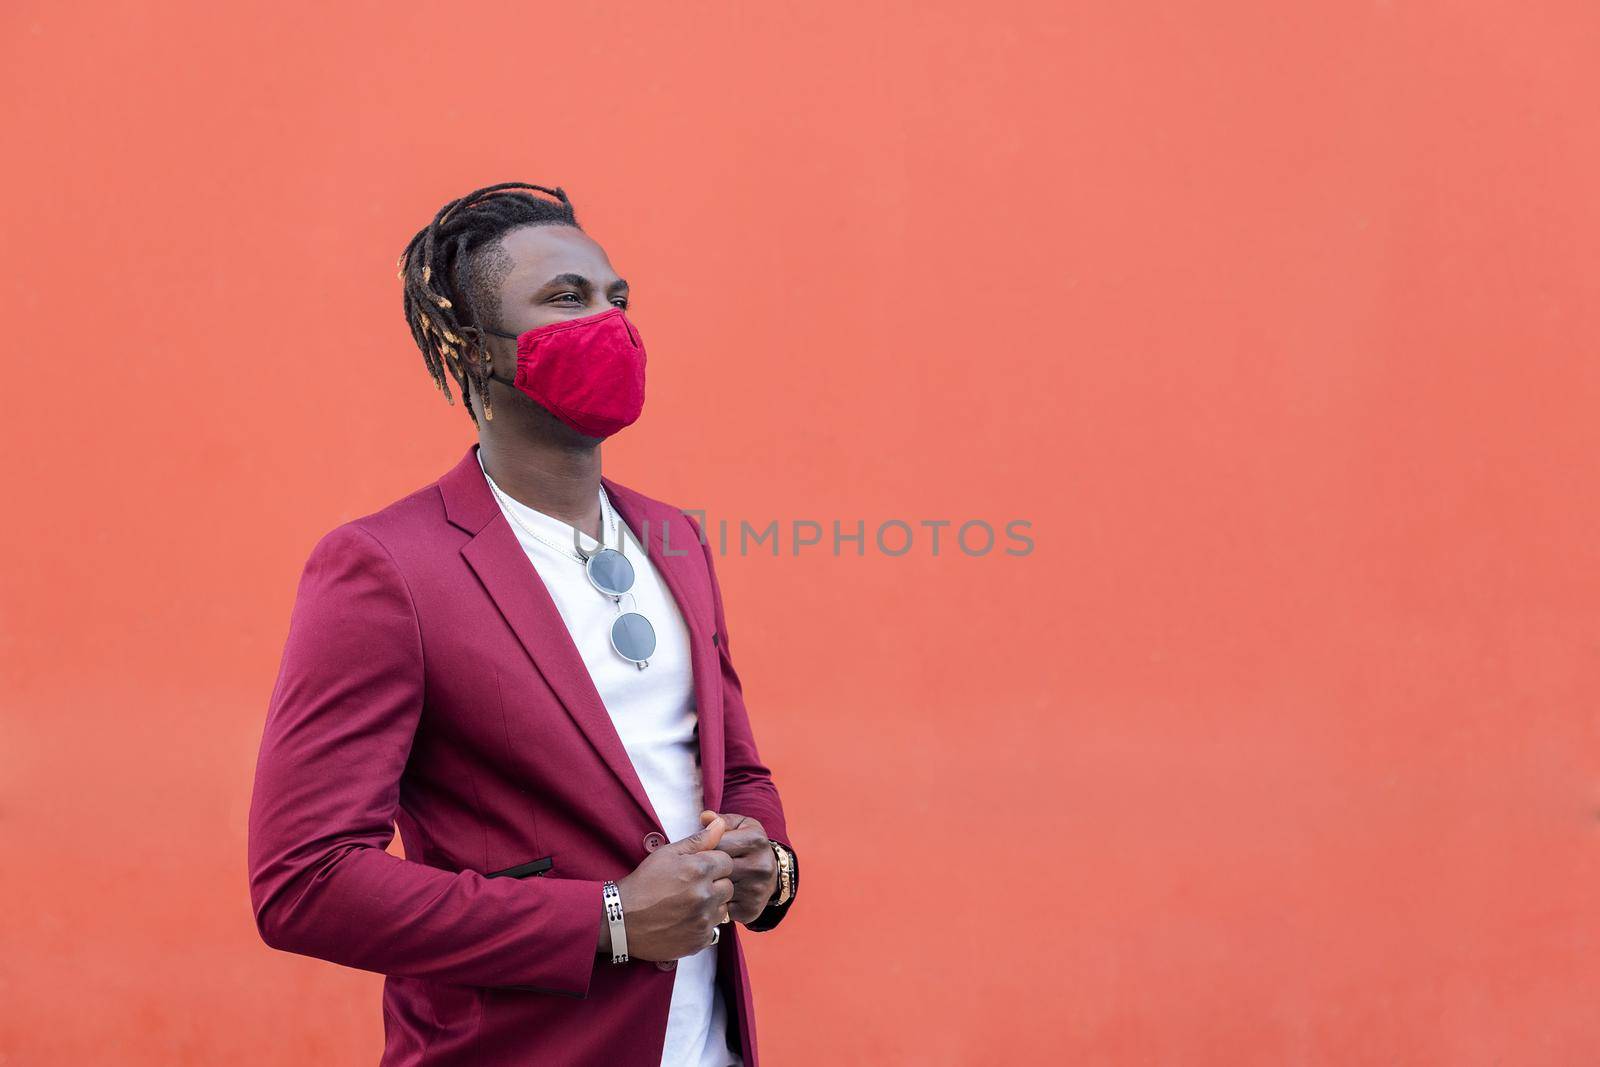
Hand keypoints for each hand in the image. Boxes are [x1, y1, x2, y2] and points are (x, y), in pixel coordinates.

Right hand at [612, 816, 735, 960]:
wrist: (622, 919)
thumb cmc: (644, 883)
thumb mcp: (668, 854)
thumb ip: (699, 839)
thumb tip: (720, 824)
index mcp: (700, 869)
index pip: (727, 862)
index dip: (714, 865)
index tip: (698, 871)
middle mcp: (705, 894)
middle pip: (729, 886)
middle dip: (715, 885)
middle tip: (691, 888)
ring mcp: (703, 919)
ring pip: (723, 908)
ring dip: (710, 906)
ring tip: (686, 905)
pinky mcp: (699, 939)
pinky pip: (713, 929)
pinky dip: (702, 925)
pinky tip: (683, 921)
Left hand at [697, 810, 779, 923]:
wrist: (770, 875)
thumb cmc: (747, 846)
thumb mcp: (739, 826)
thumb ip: (721, 820)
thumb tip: (704, 817)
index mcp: (756, 840)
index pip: (717, 843)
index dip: (702, 848)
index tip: (694, 852)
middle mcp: (761, 865)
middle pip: (717, 867)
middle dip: (701, 868)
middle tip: (690, 869)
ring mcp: (757, 889)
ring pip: (717, 888)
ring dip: (705, 887)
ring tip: (696, 882)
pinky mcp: (752, 909)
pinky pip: (721, 907)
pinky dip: (712, 903)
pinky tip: (708, 897)